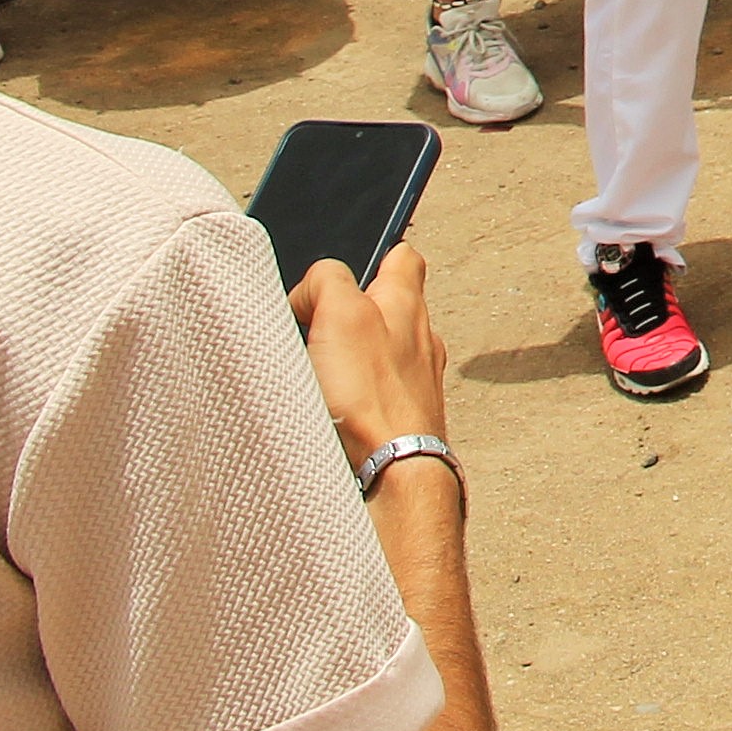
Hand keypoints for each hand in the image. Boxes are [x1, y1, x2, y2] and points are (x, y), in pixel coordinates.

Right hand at [289, 243, 450, 471]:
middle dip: (347, 315)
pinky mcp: (399, 418)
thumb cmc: (371, 394)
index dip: (371, 257)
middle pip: (385, 309)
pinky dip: (349, 398)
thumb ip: (328, 281)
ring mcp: (413, 382)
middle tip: (311, 330)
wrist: (392, 473)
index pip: (402, 257)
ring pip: (377, 356)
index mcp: (407, 303)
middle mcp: (419, 339)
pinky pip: (371, 396)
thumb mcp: (341, 313)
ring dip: (346, 360)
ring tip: (314, 376)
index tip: (340, 274)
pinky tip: (326, 411)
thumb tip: (313, 290)